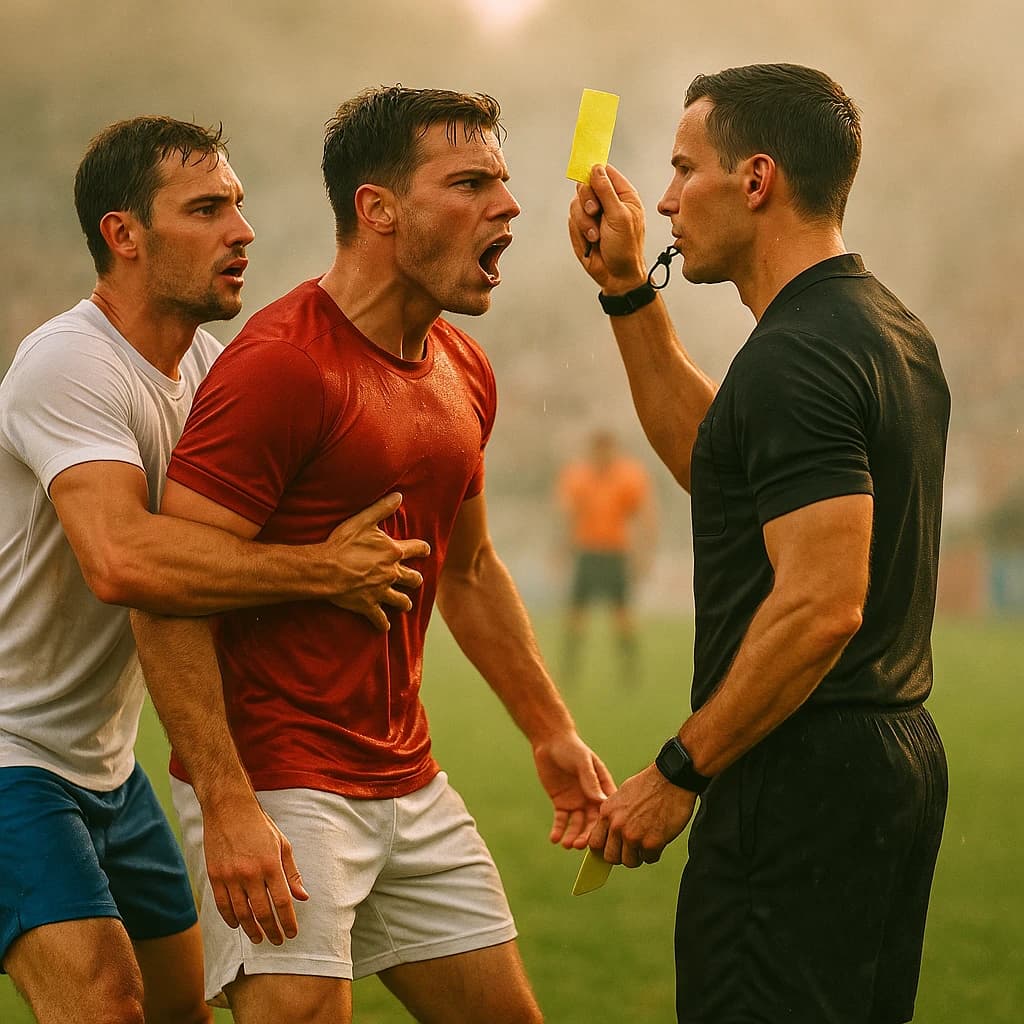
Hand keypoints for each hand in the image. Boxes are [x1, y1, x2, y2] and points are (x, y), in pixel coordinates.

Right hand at [201, 795, 308, 944]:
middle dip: (272, 930)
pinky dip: (230, 919)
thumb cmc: (260, 826)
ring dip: (251, 929)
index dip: (288, 921)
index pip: (282, 902)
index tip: (292, 933)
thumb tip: (302, 897)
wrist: (229, 809)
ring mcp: (230, 876)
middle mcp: (251, 873)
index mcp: (271, 864)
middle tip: (277, 941)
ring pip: (241, 913)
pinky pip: (222, 905)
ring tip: (259, 938)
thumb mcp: (283, 845)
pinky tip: (238, 925)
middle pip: (262, 912)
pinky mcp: (215, 876)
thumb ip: (292, 873)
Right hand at [323, 492, 430, 630]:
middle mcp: (392, 573)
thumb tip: (399, 495)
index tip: (425, 549)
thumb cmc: (342, 543)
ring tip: (405, 604)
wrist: (325, 570)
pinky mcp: (368, 606)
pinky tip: (385, 627)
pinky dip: (383, 624)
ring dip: (404, 603)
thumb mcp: (362, 520)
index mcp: (393, 552)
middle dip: (415, 579)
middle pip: (413, 578)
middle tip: (415, 579)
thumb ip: (382, 508)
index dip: (422, 548)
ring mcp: (381, 592)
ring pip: (402, 601)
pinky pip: (380, 620)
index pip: (417, 549)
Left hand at [533, 732, 616, 848]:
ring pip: (577, 824)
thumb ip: (590, 780)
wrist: (550, 742)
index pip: (606, 809)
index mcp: (602, 787)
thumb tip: (601, 801)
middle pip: (592, 821)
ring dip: (573, 836)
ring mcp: (576, 802)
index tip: (602, 837)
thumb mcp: (582, 761)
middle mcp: (591, 798)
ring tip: (567, 845)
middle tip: (580, 845)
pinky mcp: (561, 804)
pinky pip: (561, 821)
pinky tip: (554, 839)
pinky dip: (558, 830)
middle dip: (587, 835)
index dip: (605, 824)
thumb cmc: (571, 748)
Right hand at [568, 164, 647, 290]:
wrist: (616, 275)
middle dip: (587, 199)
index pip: (604, 172)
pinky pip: (572, 219)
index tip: (584, 169)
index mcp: (622, 194)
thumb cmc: (626, 248)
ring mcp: (593, 214)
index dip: (594, 170)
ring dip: (584, 220)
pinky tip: (591, 241)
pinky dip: (579, 230)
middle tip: (595, 211)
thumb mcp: (619, 216)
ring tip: (596, 235)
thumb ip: (606, 191)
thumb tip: (596, 168)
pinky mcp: (582, 226)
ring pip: (576, 203)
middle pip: (586, 184)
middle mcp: (607, 201)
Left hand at [588, 764, 695, 867]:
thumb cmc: (649, 785)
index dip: (604, 848)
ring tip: (646, 844)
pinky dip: (654, 853)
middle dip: (622, 856)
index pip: (595, 843)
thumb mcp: (621, 796)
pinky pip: (649, 859)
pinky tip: (658, 840)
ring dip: (639, 856)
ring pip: (630, 862)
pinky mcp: (651, 843)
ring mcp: (633, 836)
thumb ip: (613, 815)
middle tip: (632, 849)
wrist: (671, 780)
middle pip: (611, 857)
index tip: (613, 848)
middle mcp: (617, 826)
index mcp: (607, 813)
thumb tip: (610, 832)